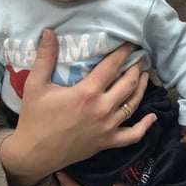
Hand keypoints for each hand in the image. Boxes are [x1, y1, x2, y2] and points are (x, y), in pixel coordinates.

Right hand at [0, 30, 155, 185]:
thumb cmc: (34, 118)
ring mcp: (107, 127)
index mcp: (87, 92)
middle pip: (128, 83)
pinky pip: (132, 135)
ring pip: (133, 104)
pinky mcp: (107, 142)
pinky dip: (145, 126)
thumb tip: (49, 31)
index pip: (113, 66)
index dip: (124, 51)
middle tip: (139, 57)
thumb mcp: (35, 84)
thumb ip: (45, 57)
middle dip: (136, 68)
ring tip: (144, 75)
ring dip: (142, 88)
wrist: (33, 154)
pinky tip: (153, 117)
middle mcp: (102, 109)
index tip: (131, 42)